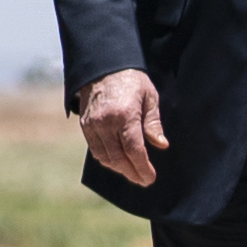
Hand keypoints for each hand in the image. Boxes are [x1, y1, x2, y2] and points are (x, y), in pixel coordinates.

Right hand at [78, 67, 166, 184]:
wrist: (103, 66)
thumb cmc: (131, 80)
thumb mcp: (149, 97)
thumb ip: (153, 123)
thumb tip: (161, 145)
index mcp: (124, 114)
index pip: (134, 150)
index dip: (143, 168)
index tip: (150, 178)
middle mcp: (106, 122)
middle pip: (119, 158)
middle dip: (132, 173)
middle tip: (143, 180)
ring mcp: (93, 125)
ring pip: (105, 157)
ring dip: (119, 169)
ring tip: (132, 172)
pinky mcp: (85, 126)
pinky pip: (95, 150)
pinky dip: (107, 159)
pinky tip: (118, 161)